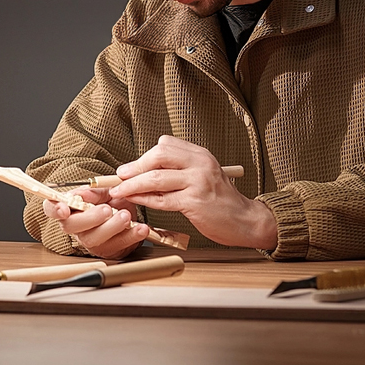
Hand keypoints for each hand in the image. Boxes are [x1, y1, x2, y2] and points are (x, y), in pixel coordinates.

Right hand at [42, 186, 147, 258]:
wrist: (130, 214)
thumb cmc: (112, 202)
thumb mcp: (105, 191)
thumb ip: (94, 192)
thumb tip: (82, 193)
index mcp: (70, 209)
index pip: (52, 209)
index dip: (54, 209)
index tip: (64, 209)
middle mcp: (77, 227)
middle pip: (72, 226)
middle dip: (90, 218)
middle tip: (107, 210)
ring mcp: (91, 241)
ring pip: (94, 239)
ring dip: (112, 227)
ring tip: (126, 216)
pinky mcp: (109, 250)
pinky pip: (118, 246)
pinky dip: (132, 236)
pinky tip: (141, 228)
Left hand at [108, 135, 277, 248]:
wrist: (245, 220)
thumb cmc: (222, 201)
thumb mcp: (205, 175)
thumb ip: (181, 170)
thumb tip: (146, 171)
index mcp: (201, 155)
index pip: (166, 144)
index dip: (145, 155)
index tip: (132, 167)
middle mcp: (200, 164)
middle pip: (158, 155)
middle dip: (135, 166)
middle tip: (120, 176)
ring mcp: (198, 182)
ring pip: (156, 178)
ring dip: (132, 185)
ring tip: (119, 191)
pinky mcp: (195, 202)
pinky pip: (161, 199)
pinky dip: (144, 200)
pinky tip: (135, 201)